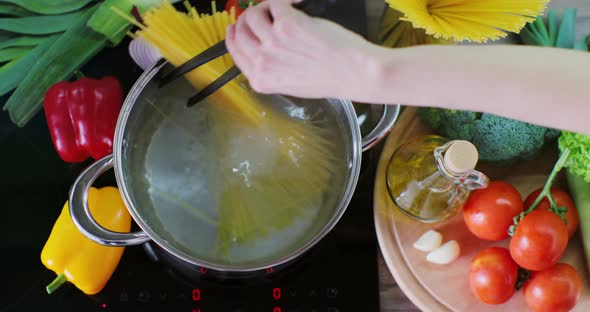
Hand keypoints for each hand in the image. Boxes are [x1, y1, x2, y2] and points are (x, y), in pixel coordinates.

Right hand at [225, 0, 377, 99]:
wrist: (353, 73)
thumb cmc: (330, 78)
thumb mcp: (291, 83)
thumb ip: (272, 68)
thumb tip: (263, 45)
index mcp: (261, 79)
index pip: (235, 52)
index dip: (234, 36)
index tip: (236, 27)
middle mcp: (262, 62)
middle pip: (240, 31)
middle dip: (248, 18)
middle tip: (261, 12)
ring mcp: (273, 42)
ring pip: (253, 14)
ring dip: (265, 7)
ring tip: (281, 8)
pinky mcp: (287, 23)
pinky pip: (275, 3)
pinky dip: (285, 0)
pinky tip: (296, 3)